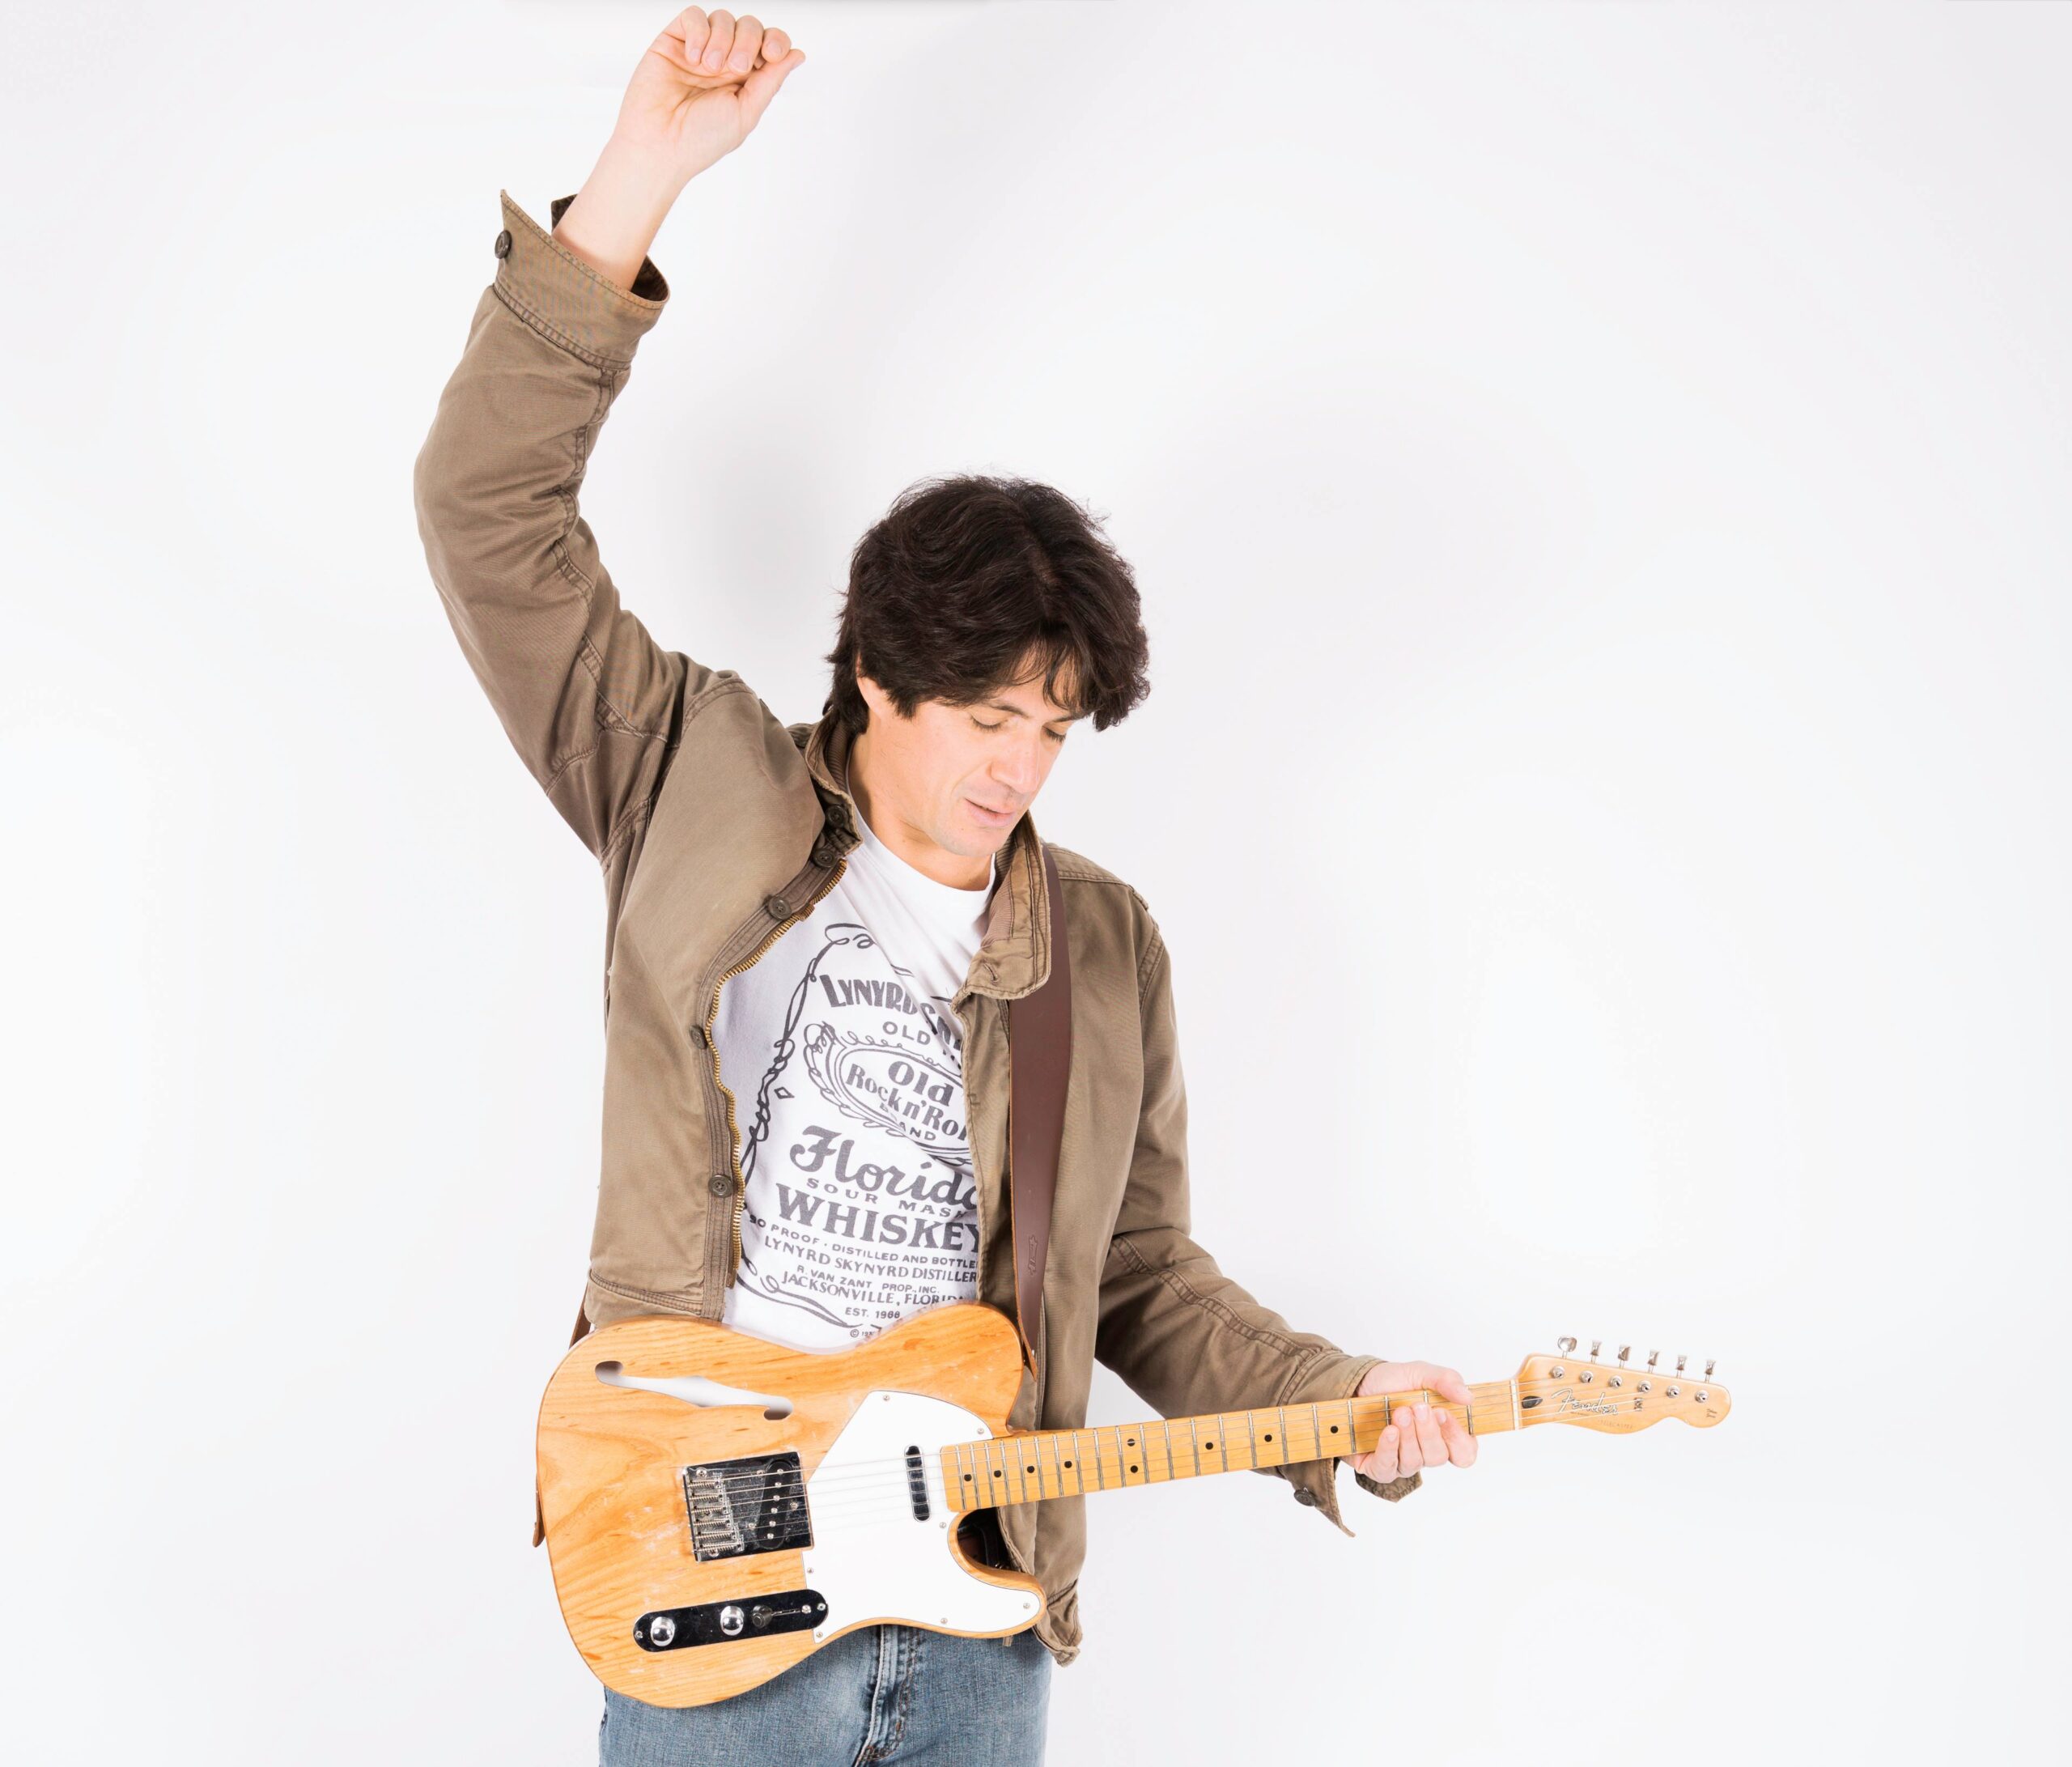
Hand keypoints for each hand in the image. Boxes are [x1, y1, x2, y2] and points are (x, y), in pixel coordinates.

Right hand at [613, 9, 807, 191]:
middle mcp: (724, 61)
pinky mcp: (673, 41)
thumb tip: (798, 54)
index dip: (776, 41)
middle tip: (737, 68)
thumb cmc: (701, 139)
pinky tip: (694, 58)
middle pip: (749, 26)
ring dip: (722, 39)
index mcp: (746, 80)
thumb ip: (771, 80)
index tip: (773, 55)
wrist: (659, 145)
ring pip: (723, 17)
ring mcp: (699, 50)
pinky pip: (693, 16)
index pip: (769, 45)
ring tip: (710, 68)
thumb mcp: (746, 111)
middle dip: (749, 41)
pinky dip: (699, 32)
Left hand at [1346, 1360, 1478, 1480]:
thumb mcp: (1419, 1372)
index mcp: (1443, 1432)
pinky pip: (1388, 1469)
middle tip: (1417, 1407)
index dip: (1457, 1438)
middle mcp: (1425, 1451)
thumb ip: (1446, 1380)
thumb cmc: (1391, 1382)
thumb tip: (1468, 1398)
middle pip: (1439, 1457)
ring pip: (1414, 1462)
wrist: (1355, 1384)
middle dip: (1428, 1432)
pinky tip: (1388, 1431)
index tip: (1442, 1413)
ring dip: (1408, 1436)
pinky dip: (1389, 1449)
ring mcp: (1402, 1461)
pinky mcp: (1378, 1467)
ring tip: (1399, 1412)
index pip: (1465, 1451)